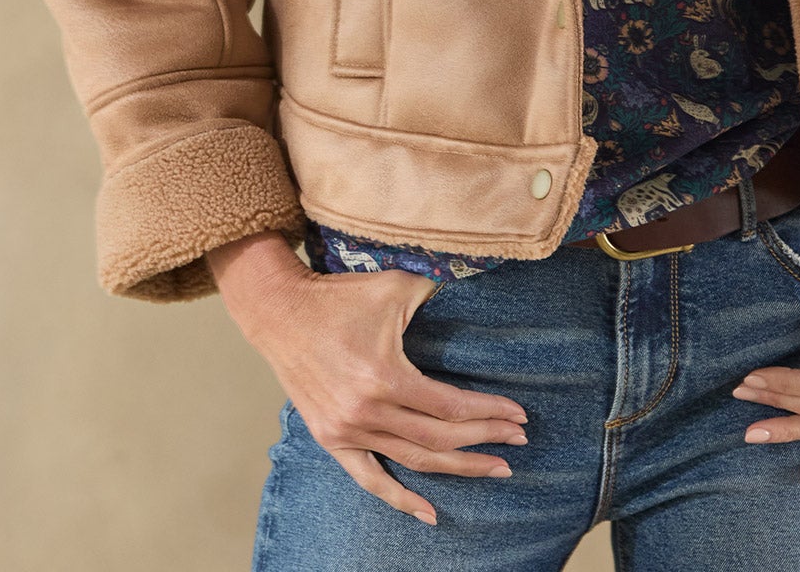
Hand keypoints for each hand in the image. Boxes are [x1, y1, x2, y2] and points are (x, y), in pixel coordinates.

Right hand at [206, 232, 527, 527]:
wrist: (280, 312)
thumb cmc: (340, 297)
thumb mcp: (395, 286)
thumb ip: (438, 289)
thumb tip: (480, 284)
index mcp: (385, 375)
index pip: (450, 405)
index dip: (488, 412)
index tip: (519, 416)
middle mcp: (366, 411)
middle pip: (439, 437)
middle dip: (484, 440)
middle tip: (518, 442)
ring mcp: (346, 430)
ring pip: (413, 460)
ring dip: (457, 468)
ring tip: (494, 470)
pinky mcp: (331, 439)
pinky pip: (369, 479)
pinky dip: (399, 499)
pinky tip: (430, 514)